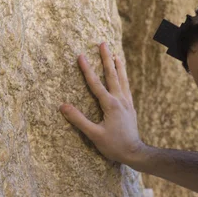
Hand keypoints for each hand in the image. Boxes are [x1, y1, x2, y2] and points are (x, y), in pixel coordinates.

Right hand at [60, 43, 145, 164]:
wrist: (134, 153)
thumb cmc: (114, 145)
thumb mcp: (94, 134)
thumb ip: (78, 120)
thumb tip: (63, 106)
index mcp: (110, 105)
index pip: (95, 83)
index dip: (87, 69)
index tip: (81, 55)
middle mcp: (120, 100)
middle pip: (112, 75)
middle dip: (106, 59)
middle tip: (103, 44)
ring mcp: (127, 104)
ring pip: (123, 80)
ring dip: (118, 66)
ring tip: (116, 55)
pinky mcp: (131, 109)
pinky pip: (127, 89)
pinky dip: (124, 79)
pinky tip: (123, 77)